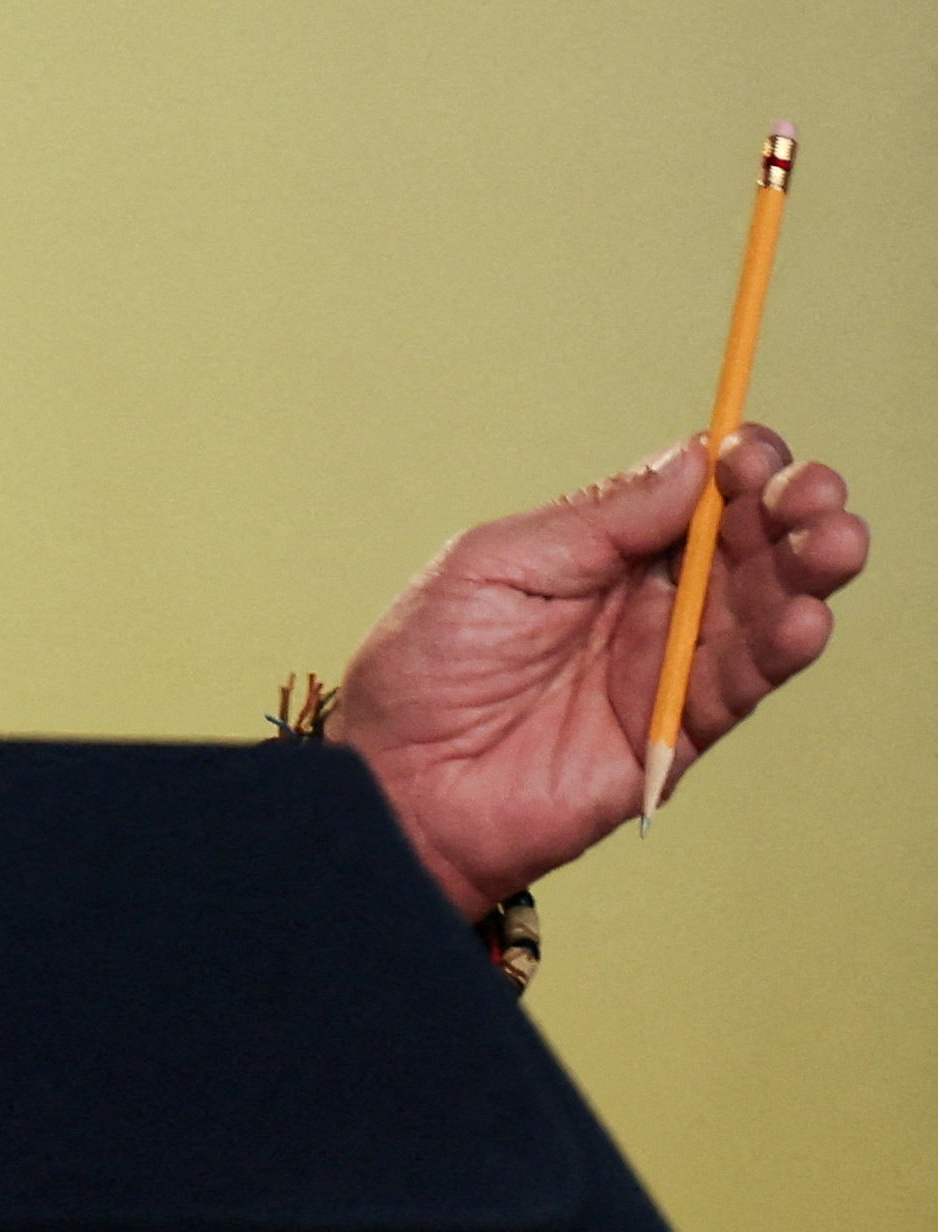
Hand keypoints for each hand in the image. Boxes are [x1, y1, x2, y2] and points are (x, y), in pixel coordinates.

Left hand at [331, 429, 869, 915]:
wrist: (397, 781)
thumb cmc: (425, 666)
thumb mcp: (496, 566)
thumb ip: (597, 521)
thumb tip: (691, 462)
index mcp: (597, 552)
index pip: (688, 497)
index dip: (729, 470)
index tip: (751, 451)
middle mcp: (644, 603)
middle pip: (740, 547)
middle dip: (786, 512)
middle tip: (814, 492)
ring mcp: (665, 666)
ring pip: (758, 610)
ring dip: (805, 573)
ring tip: (835, 541)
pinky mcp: (676, 733)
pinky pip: (740, 685)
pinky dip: (777, 651)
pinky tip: (806, 617)